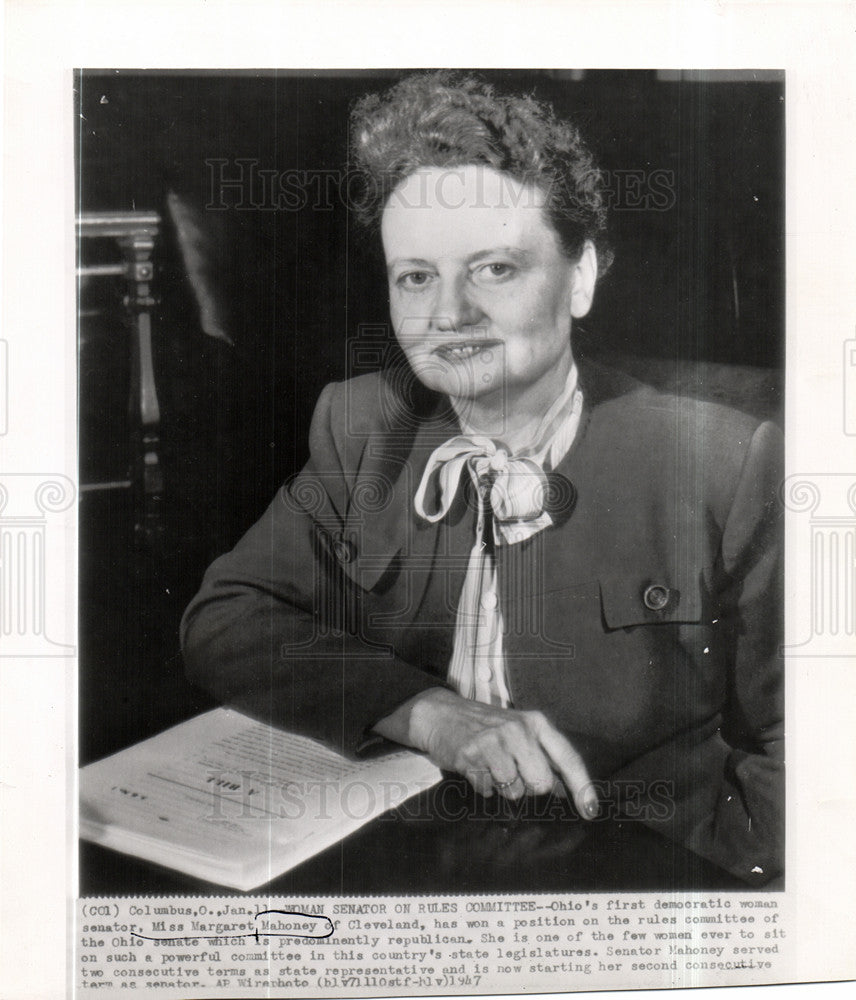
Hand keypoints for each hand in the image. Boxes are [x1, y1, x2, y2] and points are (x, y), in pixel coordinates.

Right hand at [374, 687, 599, 817]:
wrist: (442, 713)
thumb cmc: (486, 726)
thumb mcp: (519, 730)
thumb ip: (544, 755)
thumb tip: (567, 790)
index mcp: (536, 723)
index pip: (568, 757)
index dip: (582, 787)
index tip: (590, 810)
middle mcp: (518, 730)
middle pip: (541, 783)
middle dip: (530, 787)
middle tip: (515, 773)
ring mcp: (494, 741)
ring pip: (514, 790)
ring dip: (503, 787)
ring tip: (491, 767)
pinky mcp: (471, 754)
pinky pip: (488, 789)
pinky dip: (483, 785)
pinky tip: (476, 767)